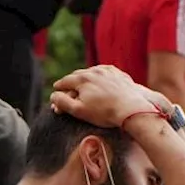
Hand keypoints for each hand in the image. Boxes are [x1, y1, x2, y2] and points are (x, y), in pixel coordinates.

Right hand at [50, 66, 170, 128]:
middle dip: (71, 81)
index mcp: (82, 79)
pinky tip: (99, 81)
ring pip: (92, 72)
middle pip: (78, 75)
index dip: (59, 86)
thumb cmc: (104, 112)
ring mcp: (108, 71)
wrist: (132, 109)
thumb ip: (63, 103)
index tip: (56, 89)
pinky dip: (99, 76)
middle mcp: (94, 71)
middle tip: (67, 87)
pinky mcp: (119, 74)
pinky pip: (106, 73)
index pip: (65, 81)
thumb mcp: (79, 111)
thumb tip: (53, 96)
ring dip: (85, 77)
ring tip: (82, 83)